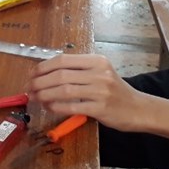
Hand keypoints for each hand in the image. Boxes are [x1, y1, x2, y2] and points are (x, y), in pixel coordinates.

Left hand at [28, 54, 168, 140]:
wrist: (139, 109)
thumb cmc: (115, 91)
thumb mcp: (100, 73)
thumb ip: (78, 71)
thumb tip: (45, 73)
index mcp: (96, 61)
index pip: (63, 60)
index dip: (43, 67)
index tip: (31, 74)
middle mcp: (99, 73)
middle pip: (60, 75)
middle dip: (40, 82)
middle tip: (29, 88)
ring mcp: (101, 90)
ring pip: (64, 90)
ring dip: (44, 94)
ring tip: (35, 98)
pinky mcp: (100, 108)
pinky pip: (72, 106)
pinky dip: (56, 106)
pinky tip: (49, 107)